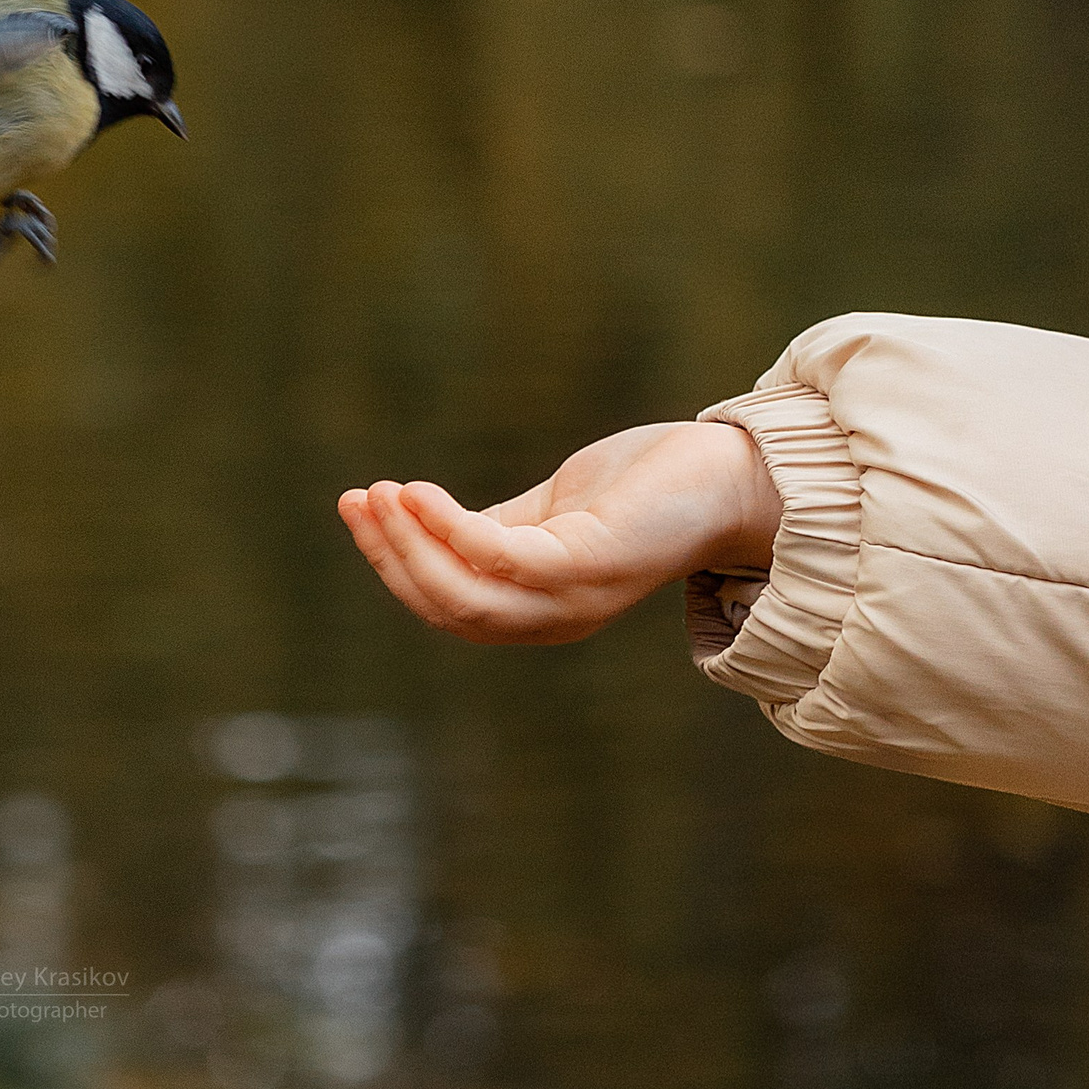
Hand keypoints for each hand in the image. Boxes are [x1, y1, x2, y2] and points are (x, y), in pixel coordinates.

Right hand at [337, 419, 782, 644]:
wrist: (734, 470)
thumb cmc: (651, 484)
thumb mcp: (556, 507)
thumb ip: (501, 525)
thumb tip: (428, 522)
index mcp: (542, 606)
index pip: (447, 603)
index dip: (394, 563)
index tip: (357, 508)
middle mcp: (554, 618)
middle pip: (444, 608)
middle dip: (389, 557)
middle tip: (354, 500)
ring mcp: (573, 599)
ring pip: (462, 597)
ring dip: (407, 549)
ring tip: (377, 496)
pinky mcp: (590, 566)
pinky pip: (499, 559)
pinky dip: (448, 530)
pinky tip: (419, 493)